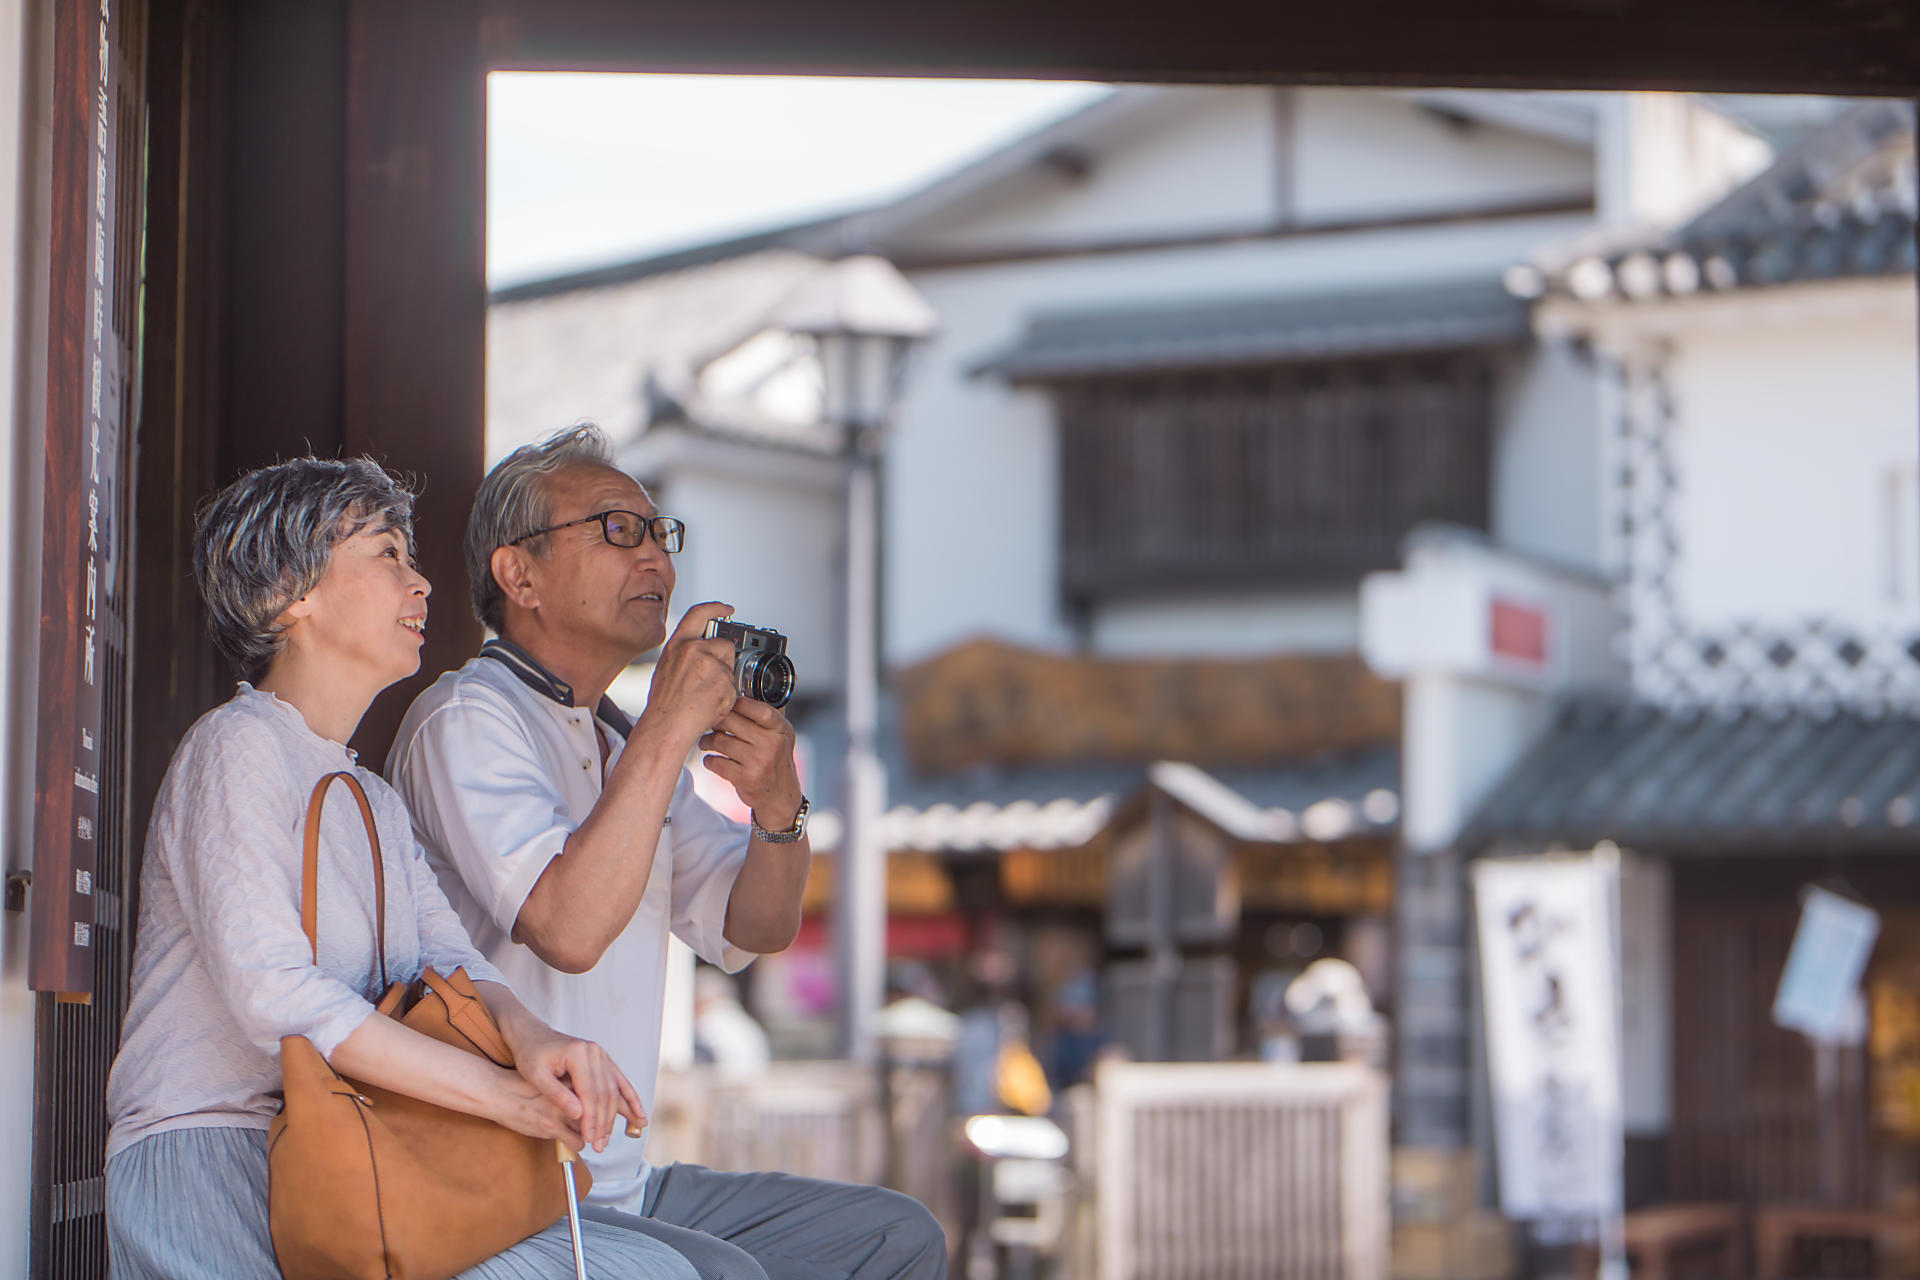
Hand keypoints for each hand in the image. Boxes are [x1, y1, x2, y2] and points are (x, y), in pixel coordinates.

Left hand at [503, 1024, 647, 1153]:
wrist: (533, 1036)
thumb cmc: (531, 1055)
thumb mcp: (536, 1076)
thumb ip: (557, 1094)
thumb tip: (578, 1114)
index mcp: (578, 1053)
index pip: (590, 1093)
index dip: (591, 1119)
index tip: (589, 1139)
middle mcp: (594, 1052)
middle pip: (604, 1093)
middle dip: (603, 1122)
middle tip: (598, 1146)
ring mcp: (601, 1055)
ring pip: (613, 1091)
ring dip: (614, 1117)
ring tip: (608, 1139)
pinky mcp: (603, 1060)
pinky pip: (620, 1082)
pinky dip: (631, 1100)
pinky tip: (639, 1116)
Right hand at [640, 603, 739, 744]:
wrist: (666, 726)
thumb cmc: (664, 704)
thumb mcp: (667, 668)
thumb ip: (686, 655)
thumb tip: (701, 654)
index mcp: (678, 644)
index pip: (699, 614)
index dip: (716, 608)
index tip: (726, 609)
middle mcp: (694, 650)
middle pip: (724, 645)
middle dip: (723, 663)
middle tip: (708, 683)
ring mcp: (710, 664)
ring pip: (730, 669)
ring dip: (724, 682)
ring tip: (705, 696)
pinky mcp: (723, 681)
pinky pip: (734, 688)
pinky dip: (726, 699)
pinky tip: (710, 705)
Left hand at [699, 698, 802, 829]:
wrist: (780, 797)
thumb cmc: (776, 761)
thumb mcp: (782, 735)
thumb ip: (769, 714)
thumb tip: (754, 683)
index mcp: (780, 729)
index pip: (758, 708)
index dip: (737, 702)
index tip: (724, 702)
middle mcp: (771, 744)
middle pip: (731, 721)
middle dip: (715, 721)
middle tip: (708, 722)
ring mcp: (758, 762)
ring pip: (720, 741)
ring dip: (707, 741)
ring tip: (706, 742)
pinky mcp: (745, 778)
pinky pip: (716, 762)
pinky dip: (709, 760)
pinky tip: (712, 759)